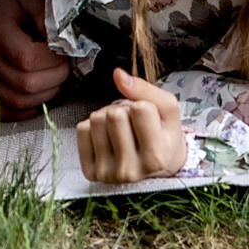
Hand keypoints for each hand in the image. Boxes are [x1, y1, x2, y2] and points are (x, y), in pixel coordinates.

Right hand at [0, 0, 69, 118]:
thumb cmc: (0, 2)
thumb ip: (46, 17)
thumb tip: (62, 43)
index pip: (29, 59)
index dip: (54, 60)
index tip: (62, 51)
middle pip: (27, 84)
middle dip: (55, 78)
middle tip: (62, 65)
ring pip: (19, 101)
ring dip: (45, 95)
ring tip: (51, 77)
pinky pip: (3, 112)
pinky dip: (24, 109)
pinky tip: (34, 94)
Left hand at [74, 68, 187, 183]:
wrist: (157, 167)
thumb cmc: (164, 135)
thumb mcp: (167, 111)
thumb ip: (145, 89)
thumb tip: (117, 74)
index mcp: (155, 157)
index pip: (140, 108)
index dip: (144, 105)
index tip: (149, 119)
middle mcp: (131, 170)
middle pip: (114, 114)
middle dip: (123, 110)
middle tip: (132, 123)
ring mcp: (108, 174)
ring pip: (96, 120)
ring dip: (106, 116)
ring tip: (120, 129)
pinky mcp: (91, 172)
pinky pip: (81, 130)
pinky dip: (93, 127)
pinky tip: (107, 138)